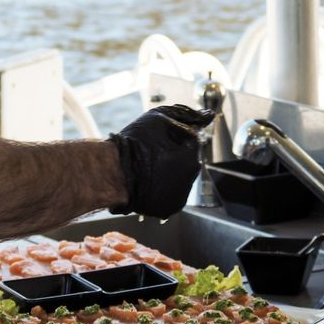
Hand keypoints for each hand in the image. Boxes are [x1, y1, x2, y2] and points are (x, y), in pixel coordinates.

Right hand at [108, 104, 214, 218]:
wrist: (114, 173)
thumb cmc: (134, 142)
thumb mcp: (159, 117)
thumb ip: (187, 115)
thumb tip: (209, 114)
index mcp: (192, 151)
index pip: (192, 140)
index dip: (173, 137)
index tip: (157, 139)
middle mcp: (192, 174)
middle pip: (187, 160)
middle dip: (173, 156)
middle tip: (150, 154)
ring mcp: (182, 193)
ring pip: (179, 178)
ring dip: (168, 173)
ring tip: (147, 168)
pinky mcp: (170, 208)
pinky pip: (170, 195)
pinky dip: (162, 189)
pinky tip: (147, 182)